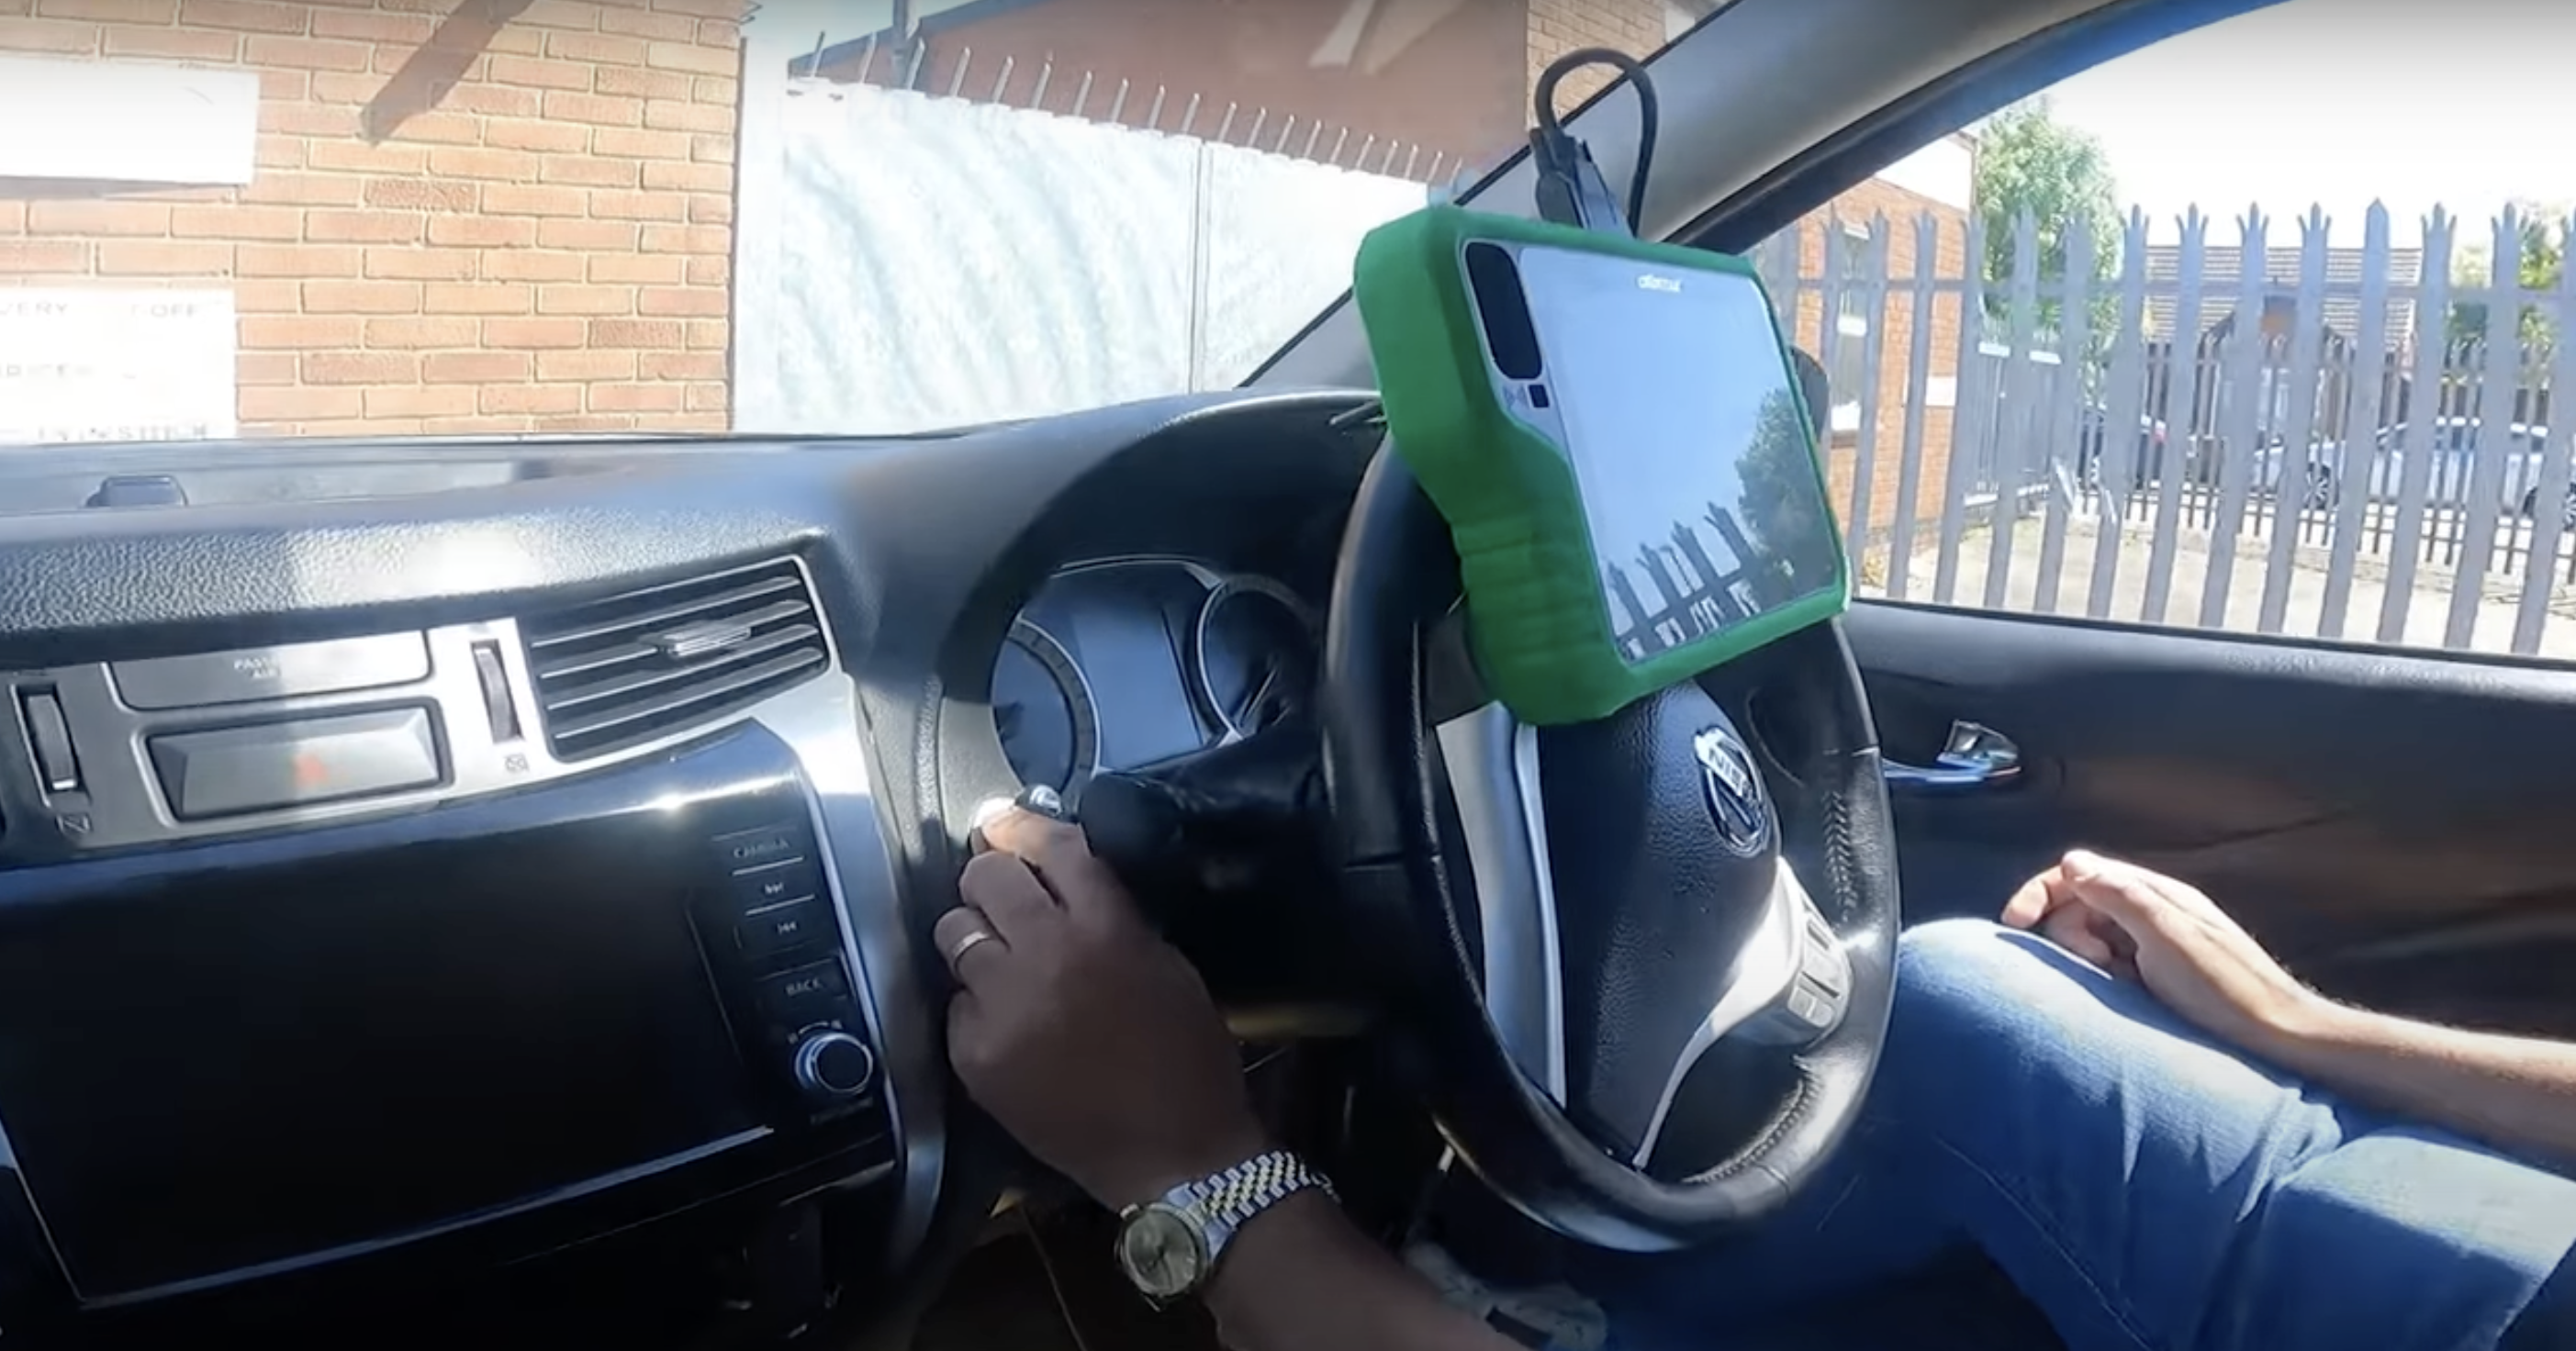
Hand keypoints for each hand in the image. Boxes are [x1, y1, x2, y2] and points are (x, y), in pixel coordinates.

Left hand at [936, 807, 1265, 1208]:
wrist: (1174, 1156)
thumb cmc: (1186, 1058)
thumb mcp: (1168, 964)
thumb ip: (1113, 914)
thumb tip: (1061, 877)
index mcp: (1105, 927)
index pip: (1049, 848)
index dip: (1021, 826)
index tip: (1004, 821)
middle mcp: (1046, 956)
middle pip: (985, 877)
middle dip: (992, 879)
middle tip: (1003, 897)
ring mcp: (1003, 1007)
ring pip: (955, 932)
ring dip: (976, 936)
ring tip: (1000, 960)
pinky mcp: (975, 1054)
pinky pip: (956, 1002)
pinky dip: (976, 1004)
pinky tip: (1008, 1023)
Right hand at [2001, 850, 2332, 1052]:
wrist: (2277, 1035)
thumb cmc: (2225, 988)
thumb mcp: (2167, 936)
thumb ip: (2119, 895)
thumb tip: (2071, 862)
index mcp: (2153, 893)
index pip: (2077, 873)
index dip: (2039, 893)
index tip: (2014, 925)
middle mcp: (2151, 911)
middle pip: (2078, 906)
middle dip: (2069, 935)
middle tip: (2099, 969)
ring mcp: (2154, 944)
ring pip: (2091, 938)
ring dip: (2086, 959)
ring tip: (2116, 986)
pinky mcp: (2156, 974)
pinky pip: (2110, 965)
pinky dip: (2103, 978)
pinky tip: (2122, 996)